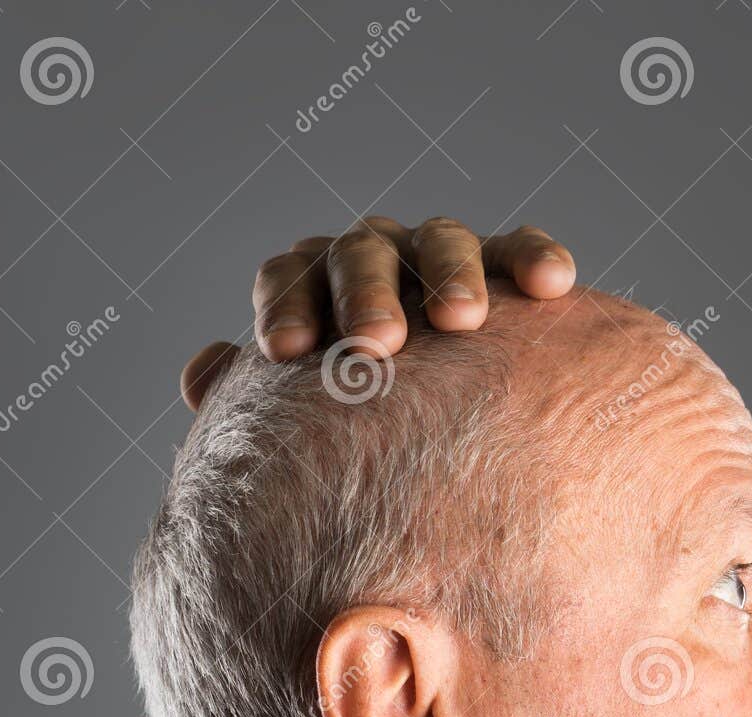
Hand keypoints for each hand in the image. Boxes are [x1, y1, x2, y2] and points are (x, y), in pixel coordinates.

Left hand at [180, 217, 574, 410]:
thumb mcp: (297, 423)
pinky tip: (551, 285)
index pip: (290, 276)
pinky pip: (519, 252)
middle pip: (362, 252)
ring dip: (450, 276)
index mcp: (315, 289)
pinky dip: (533, 258)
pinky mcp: (507, 272)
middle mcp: (375, 261)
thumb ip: (248, 398)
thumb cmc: (351, 436)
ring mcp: (438, 259)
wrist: (436, 440)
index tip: (286, 355)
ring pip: (440, 241)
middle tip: (376, 345)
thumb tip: (200, 375)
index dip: (285, 307)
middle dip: (365, 293)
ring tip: (462, 322)